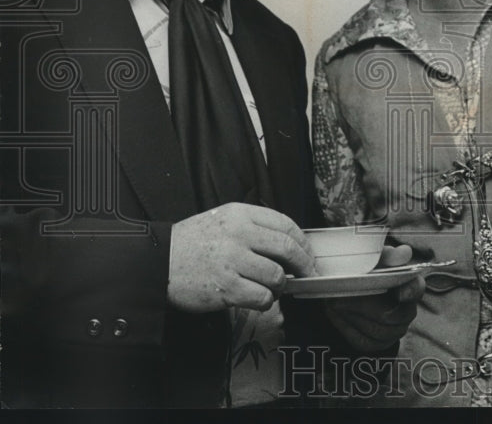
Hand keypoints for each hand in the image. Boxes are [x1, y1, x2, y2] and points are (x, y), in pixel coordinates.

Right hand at [168, 202, 315, 312]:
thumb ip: (254, 226)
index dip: (302, 242)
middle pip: (287, 249)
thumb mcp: (223, 220)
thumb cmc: (192, 243)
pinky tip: (260, 299)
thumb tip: (289, 243)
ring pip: (277, 275)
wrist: (158, 263)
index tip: (307, 254)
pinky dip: (267, 301)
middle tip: (307, 274)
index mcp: (241, 215)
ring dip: (281, 286)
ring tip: (274, 288)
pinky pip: (262, 297)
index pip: (286, 225)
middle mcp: (239, 234)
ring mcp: (232, 261)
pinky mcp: (225, 287)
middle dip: (303, 264)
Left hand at [323, 244, 424, 351]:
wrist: (352, 291)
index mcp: (409, 285)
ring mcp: (395, 330)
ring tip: (334, 303)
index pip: (416, 290)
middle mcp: (407, 311)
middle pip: (388, 316)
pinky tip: (337, 315)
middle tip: (339, 297)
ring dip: (351, 316)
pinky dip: (347, 328)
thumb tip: (404, 252)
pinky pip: (363, 341)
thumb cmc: (368, 271)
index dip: (411, 292)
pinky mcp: (380, 343)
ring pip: (374, 330)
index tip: (400, 293)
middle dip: (361, 307)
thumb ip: (388, 256)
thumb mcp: (375, 259)